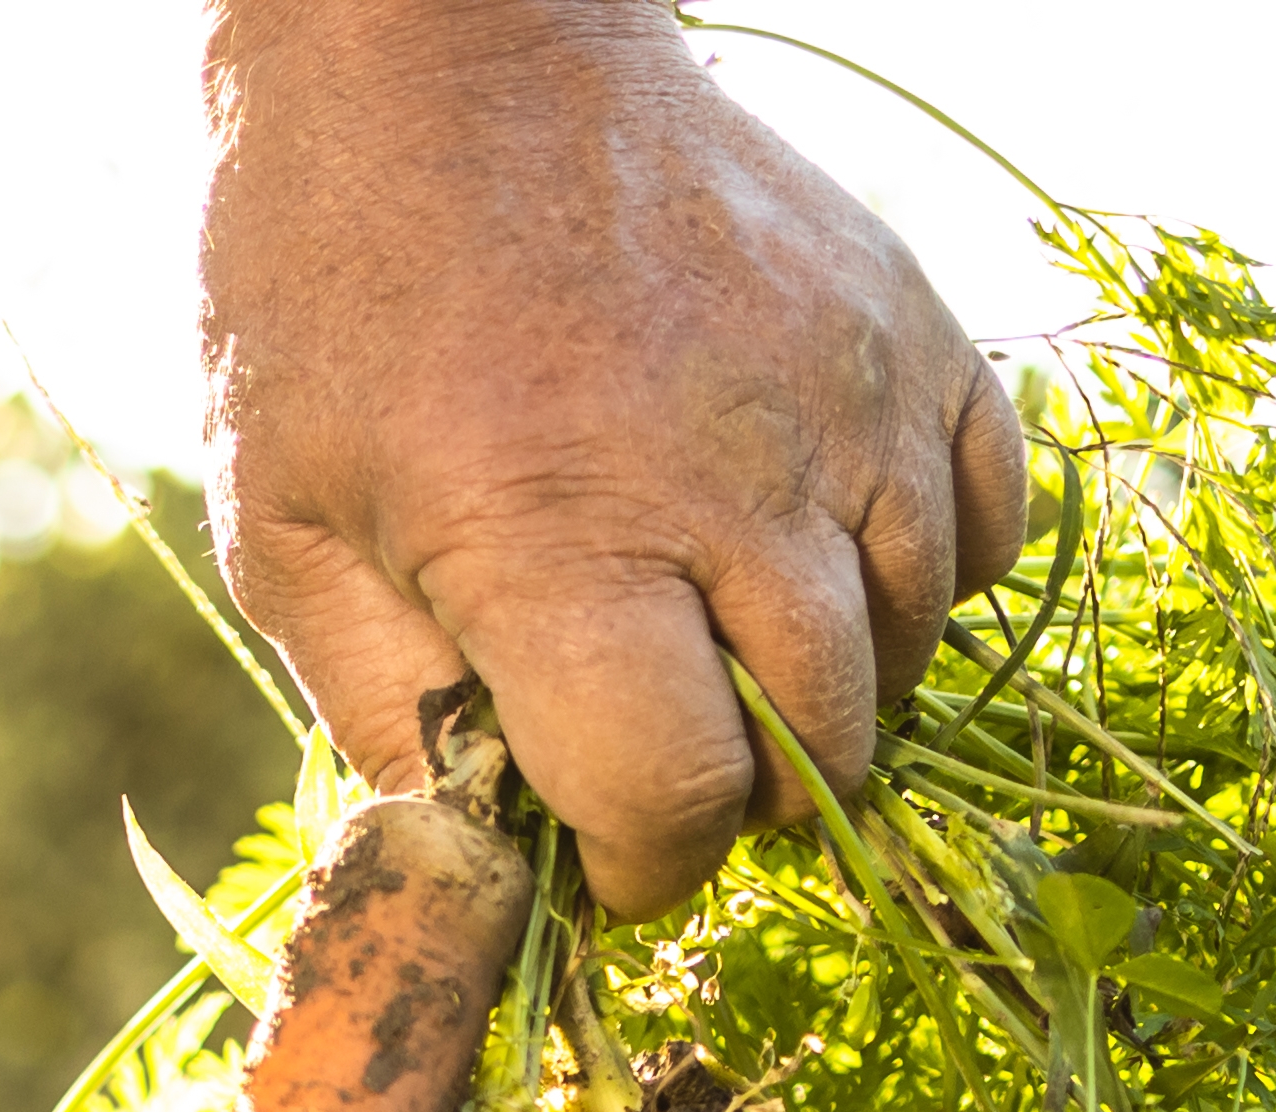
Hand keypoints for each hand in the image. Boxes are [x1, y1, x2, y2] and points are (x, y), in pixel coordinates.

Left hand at [199, 0, 1028, 911]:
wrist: (449, 54)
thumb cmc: (336, 293)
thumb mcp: (287, 529)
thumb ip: (387, 715)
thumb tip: (487, 854)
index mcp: (559, 538)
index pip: (675, 797)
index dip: (636, 866)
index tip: (597, 851)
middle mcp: (733, 475)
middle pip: (817, 745)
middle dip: (736, 798)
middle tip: (657, 758)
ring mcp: (846, 391)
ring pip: (910, 647)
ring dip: (832, 698)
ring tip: (728, 656)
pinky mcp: (911, 323)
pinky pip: (988, 519)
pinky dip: (929, 580)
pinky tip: (829, 570)